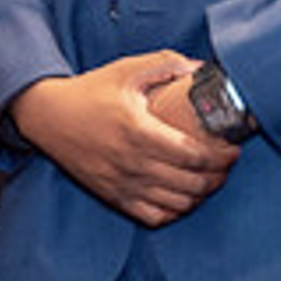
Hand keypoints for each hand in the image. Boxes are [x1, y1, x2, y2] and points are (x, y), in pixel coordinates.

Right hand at [10, 50, 235, 227]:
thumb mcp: (126, 70)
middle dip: (219, 175)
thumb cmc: (89, 92)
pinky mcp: (113, 196)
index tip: (232, 148)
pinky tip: (181, 197)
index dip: (222, 156)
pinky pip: (154, 216)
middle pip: (192, 183)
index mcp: (138, 130)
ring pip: (177, 204)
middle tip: (226, 164)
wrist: (47, 116)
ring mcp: (121, 183)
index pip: (194, 156)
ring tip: (209, 179)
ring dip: (201, 195)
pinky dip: (174, 211)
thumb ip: (166, 64)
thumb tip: (202, 68)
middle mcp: (131, 162)